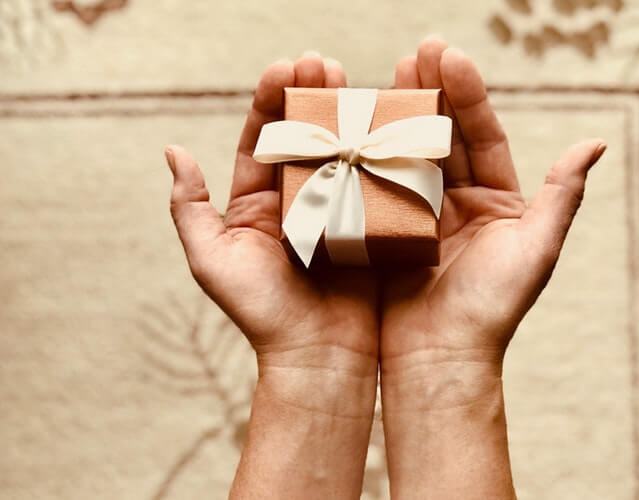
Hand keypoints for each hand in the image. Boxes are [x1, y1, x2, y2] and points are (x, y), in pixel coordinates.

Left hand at [165, 53, 377, 498]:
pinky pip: (374, 180)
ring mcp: (336, 210)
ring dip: (346, 114)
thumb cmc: (261, 312)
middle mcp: (297, 201)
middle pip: (303, 137)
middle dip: (310, 96)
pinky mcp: (370, 224)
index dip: (270, 102)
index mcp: (257, 203)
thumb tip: (173, 151)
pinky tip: (386, 122)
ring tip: (353, 80)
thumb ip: (191, 209)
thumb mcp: (212, 260)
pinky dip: (378, 150)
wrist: (318, 356)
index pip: (262, 140)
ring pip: (340, 151)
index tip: (284, 68)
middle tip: (323, 64)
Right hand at [379, 38, 605, 498]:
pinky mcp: (385, 232)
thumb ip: (562, 196)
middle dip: (430, 92)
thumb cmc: (492, 310)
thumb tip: (596, 142)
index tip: (448, 56)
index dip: (466, 95)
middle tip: (416, 52)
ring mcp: (418, 215)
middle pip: (443, 137)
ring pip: (409, 154)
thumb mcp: (535, 250)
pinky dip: (368, 155)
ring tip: (386, 74)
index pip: (481, 136)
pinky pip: (377, 185)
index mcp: (495, 202)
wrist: (439, 359)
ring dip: (397, 115)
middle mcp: (457, 203)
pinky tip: (356, 124)